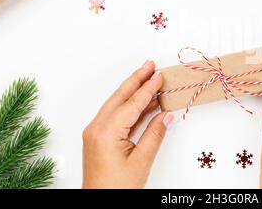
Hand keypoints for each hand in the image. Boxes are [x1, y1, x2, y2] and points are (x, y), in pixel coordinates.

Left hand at [82, 60, 172, 188]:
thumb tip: (165, 116)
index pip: (132, 104)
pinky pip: (116, 115)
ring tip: (149, 79)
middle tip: (150, 65)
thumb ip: (154, 135)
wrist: (99, 204)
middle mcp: (97, 128)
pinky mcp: (99, 137)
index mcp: (106, 132)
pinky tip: (144, 103)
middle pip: (120, 97)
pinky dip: (131, 107)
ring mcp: (96, 132)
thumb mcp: (141, 161)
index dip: (148, 88)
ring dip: (134, 92)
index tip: (159, 76)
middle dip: (136, 79)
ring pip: (117, 104)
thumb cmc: (116, 189)